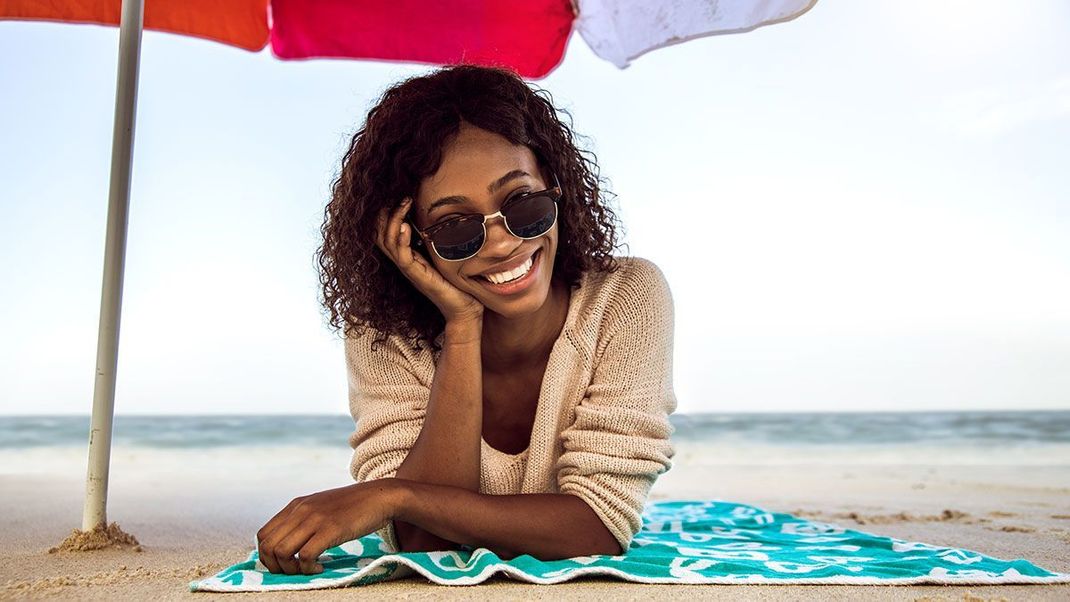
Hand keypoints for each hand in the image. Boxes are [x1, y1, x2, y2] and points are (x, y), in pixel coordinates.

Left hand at [256, 480, 398, 574]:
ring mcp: (314, 519)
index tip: (285, 564)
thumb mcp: (321, 507)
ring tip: (307, 570)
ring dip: (291, 570)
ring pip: (281, 552)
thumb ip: (303, 519)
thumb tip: (289, 543)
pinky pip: (305, 557)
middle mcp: (300, 511)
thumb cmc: (353, 506)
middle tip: (294, 571)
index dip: (268, 556)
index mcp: (296, 505)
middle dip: (276, 566)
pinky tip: (320, 568)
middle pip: (267, 546)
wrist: (380, 497)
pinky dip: (308, 569)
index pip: (263, 535)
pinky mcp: (330, 529)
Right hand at [375, 197, 483, 323]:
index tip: (399, 194)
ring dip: (394, 220)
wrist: (465, 309)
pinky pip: (402, 257)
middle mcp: (405, 261)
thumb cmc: (458, 282)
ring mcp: (409, 269)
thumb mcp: (447, 254)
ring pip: (388, 242)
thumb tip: (448, 215)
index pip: (387, 231)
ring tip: (403, 203)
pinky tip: (406, 226)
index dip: (387, 213)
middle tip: (400, 194)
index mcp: (409, 255)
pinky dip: (401, 239)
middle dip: (386, 212)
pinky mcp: (417, 276)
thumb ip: (441, 238)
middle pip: (381, 234)